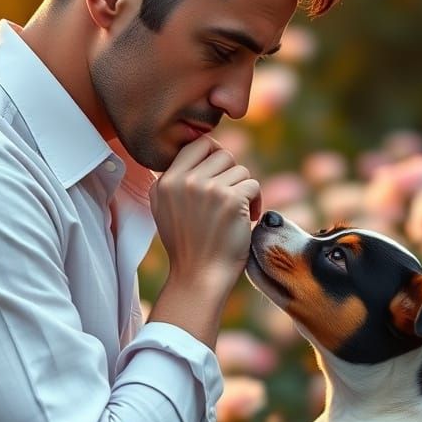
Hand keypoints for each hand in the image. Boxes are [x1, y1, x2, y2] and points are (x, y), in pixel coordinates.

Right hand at [149, 135, 261, 295]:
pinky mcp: (231, 200)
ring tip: (238, 212)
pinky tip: (248, 219)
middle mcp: (184, 182)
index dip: (215, 155)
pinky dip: (256, 201)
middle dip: (232, 175)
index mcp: (165, 182)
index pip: (197, 145)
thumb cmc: (188, 246)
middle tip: (231, 198)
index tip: (222, 175)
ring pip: (240, 170)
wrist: (199, 276)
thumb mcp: (165, 209)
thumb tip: (201, 150)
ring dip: (244, 190)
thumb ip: (176, 181)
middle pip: (222, 154)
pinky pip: (253, 185)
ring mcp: (208, 189)